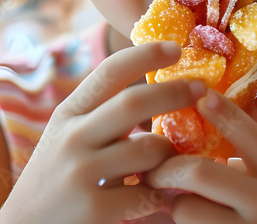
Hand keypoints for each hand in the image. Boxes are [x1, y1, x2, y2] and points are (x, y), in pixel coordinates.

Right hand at [0, 40, 207, 223]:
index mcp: (67, 115)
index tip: (176, 48)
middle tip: (202, 89)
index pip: (108, 73)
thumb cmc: (54, 180)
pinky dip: (161, 194)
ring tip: (173, 159)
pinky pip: (147, 194)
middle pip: (133, 103)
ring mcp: (81, 174)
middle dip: (174, 92)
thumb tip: (154, 88)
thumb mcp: (64, 138)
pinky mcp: (93, 210)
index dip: (145, 55)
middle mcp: (71, 138)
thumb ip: (100, 115)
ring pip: (149, 151)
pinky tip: (160, 196)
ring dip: (170, 153)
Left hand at [141, 90, 256, 223]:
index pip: (251, 136)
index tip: (201, 95)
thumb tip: (248, 98)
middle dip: (168, 165)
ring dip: (173, 202)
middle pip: (201, 173)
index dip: (224, 113)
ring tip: (173, 200)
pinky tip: (173, 218)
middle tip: (152, 164)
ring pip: (187, 209)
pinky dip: (175, 223)